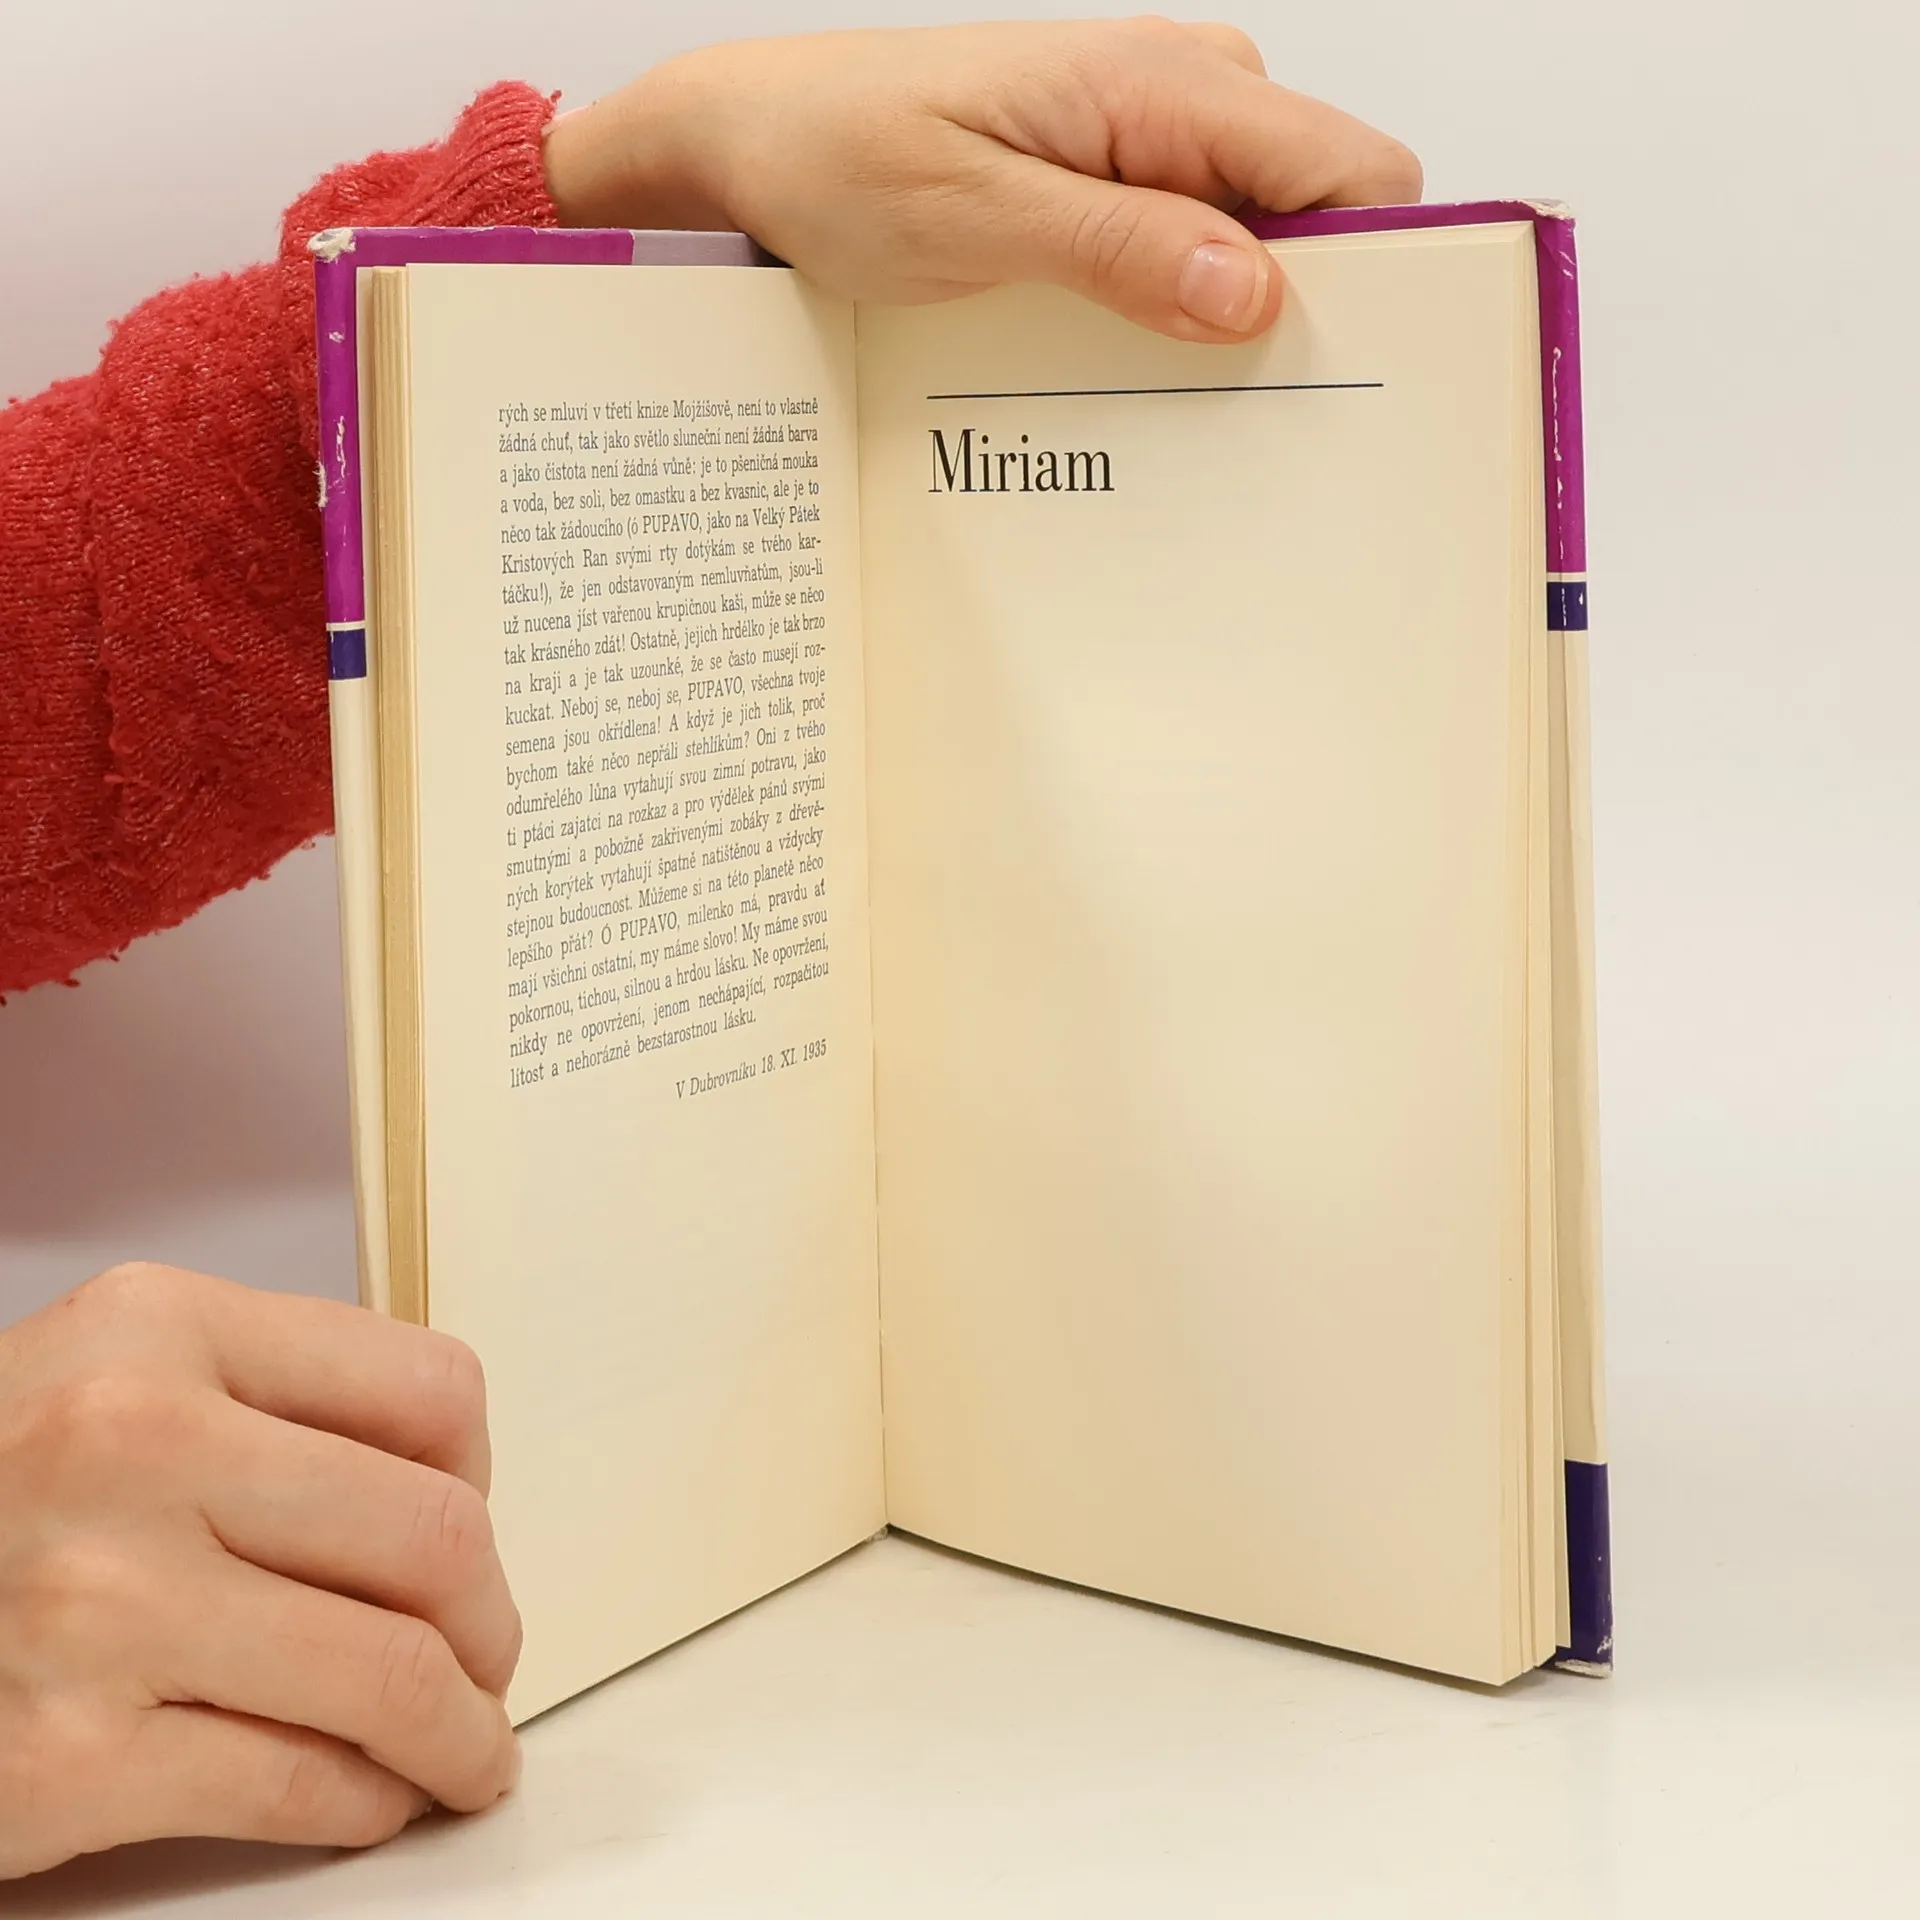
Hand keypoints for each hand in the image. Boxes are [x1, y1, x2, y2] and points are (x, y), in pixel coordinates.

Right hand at [0, 1264, 521, 1879]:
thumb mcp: (98, 1384)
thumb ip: (259, 1406)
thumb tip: (443, 1492)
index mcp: (159, 1333)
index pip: (429, 1389)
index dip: (482, 1476)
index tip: (473, 1528)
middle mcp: (134, 1446)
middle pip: (435, 1536)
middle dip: (493, 1621)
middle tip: (490, 1660)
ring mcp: (100, 1604)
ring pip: (392, 1673)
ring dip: (461, 1731)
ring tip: (465, 1750)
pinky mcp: (65, 1757)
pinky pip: (298, 1784)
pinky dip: (368, 1801)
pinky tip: (371, 1796)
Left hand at [543, 18, 1420, 342]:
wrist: (752, 141)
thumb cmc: (837, 156)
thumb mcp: (971, 219)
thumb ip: (1119, 248)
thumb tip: (1256, 291)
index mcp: (1161, 83)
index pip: (1349, 169)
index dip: (1377, 270)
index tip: (1350, 377)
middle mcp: (1180, 94)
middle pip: (1322, 211)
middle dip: (1310, 312)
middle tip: (1252, 422)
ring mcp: (1151, 136)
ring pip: (1264, 237)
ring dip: (1238, 324)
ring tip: (1179, 406)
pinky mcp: (1116, 178)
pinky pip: (1197, 245)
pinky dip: (1185, 311)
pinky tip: (1137, 369)